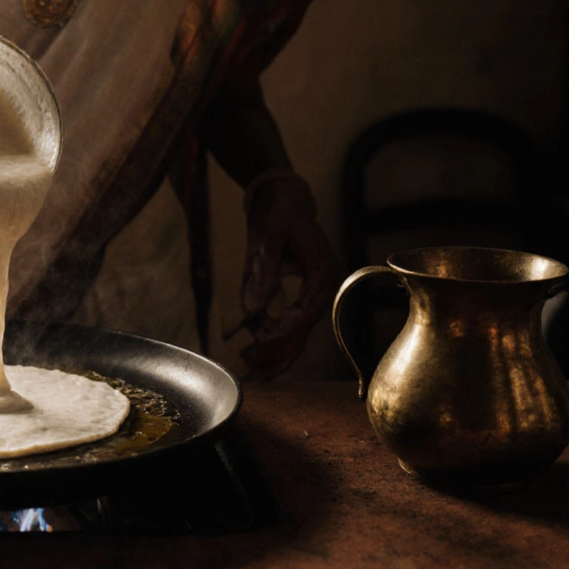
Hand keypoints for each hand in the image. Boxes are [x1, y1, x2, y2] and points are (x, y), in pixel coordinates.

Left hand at [237, 173, 341, 379]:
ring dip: (273, 353)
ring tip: (247, 368)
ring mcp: (313, 296)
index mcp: (322, 277)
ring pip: (297, 336)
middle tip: (246, 367)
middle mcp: (322, 291)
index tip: (255, 351)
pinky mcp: (300, 296)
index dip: (279, 338)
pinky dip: (269, 338)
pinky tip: (247, 349)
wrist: (283, 200)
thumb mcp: (267, 238)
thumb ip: (262, 272)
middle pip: (302, 334)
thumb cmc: (278, 215)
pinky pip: (287, 324)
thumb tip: (252, 310)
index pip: (303, 318)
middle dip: (275, 354)